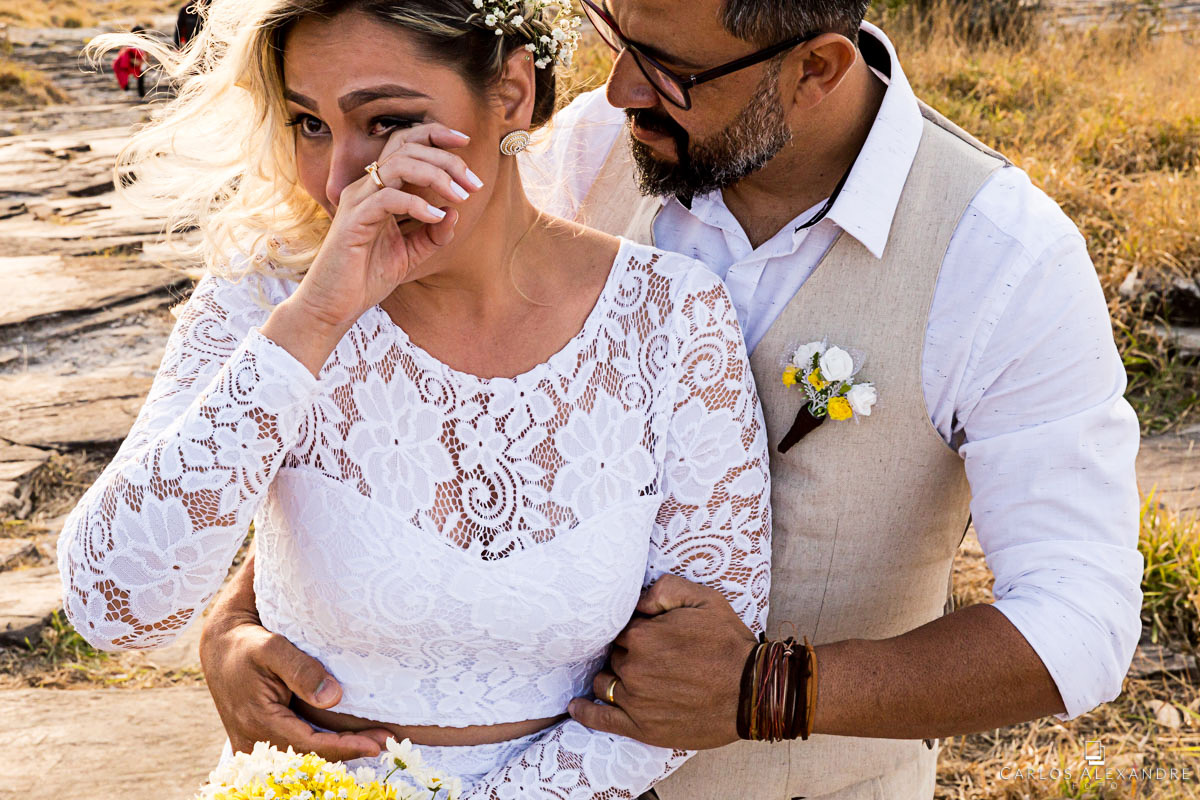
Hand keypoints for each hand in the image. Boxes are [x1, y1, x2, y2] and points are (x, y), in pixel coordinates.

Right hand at [199, 553, 391, 760]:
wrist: (220, 647)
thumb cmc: (248, 644)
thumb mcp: (273, 648)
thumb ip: (301, 670)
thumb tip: (333, 697)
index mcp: (259, 722)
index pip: (311, 745)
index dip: (346, 747)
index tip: (377, 743)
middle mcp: (254, 741)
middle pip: (310, 756)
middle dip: (348, 751)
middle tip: (385, 742)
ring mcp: (255, 744)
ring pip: (303, 756)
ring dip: (338, 750)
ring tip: (373, 742)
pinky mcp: (259, 739)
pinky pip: (294, 749)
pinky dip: (321, 746)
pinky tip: (346, 740)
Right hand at [291, 123, 482, 330]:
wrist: (334, 306)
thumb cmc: (366, 278)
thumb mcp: (410, 254)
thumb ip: (433, 234)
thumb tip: (455, 212)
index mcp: (378, 188)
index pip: (405, 143)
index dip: (435, 135)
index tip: (466, 142)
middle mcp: (366, 187)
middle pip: (407, 148)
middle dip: (447, 160)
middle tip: (474, 184)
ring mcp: (358, 201)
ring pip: (399, 164)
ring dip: (436, 175)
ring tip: (460, 196)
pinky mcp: (353, 221)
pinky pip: (388, 198)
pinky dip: (417, 204)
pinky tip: (437, 217)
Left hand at [567, 575, 757, 749]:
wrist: (752, 692)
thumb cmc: (729, 644)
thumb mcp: (703, 599)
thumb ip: (663, 589)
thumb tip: (636, 600)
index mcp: (643, 635)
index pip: (620, 629)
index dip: (635, 631)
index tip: (651, 635)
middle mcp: (633, 667)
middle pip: (614, 655)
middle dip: (627, 654)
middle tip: (650, 656)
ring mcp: (635, 699)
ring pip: (605, 682)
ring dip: (612, 677)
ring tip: (627, 676)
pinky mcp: (641, 727)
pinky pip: (601, 719)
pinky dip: (585, 712)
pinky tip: (577, 706)